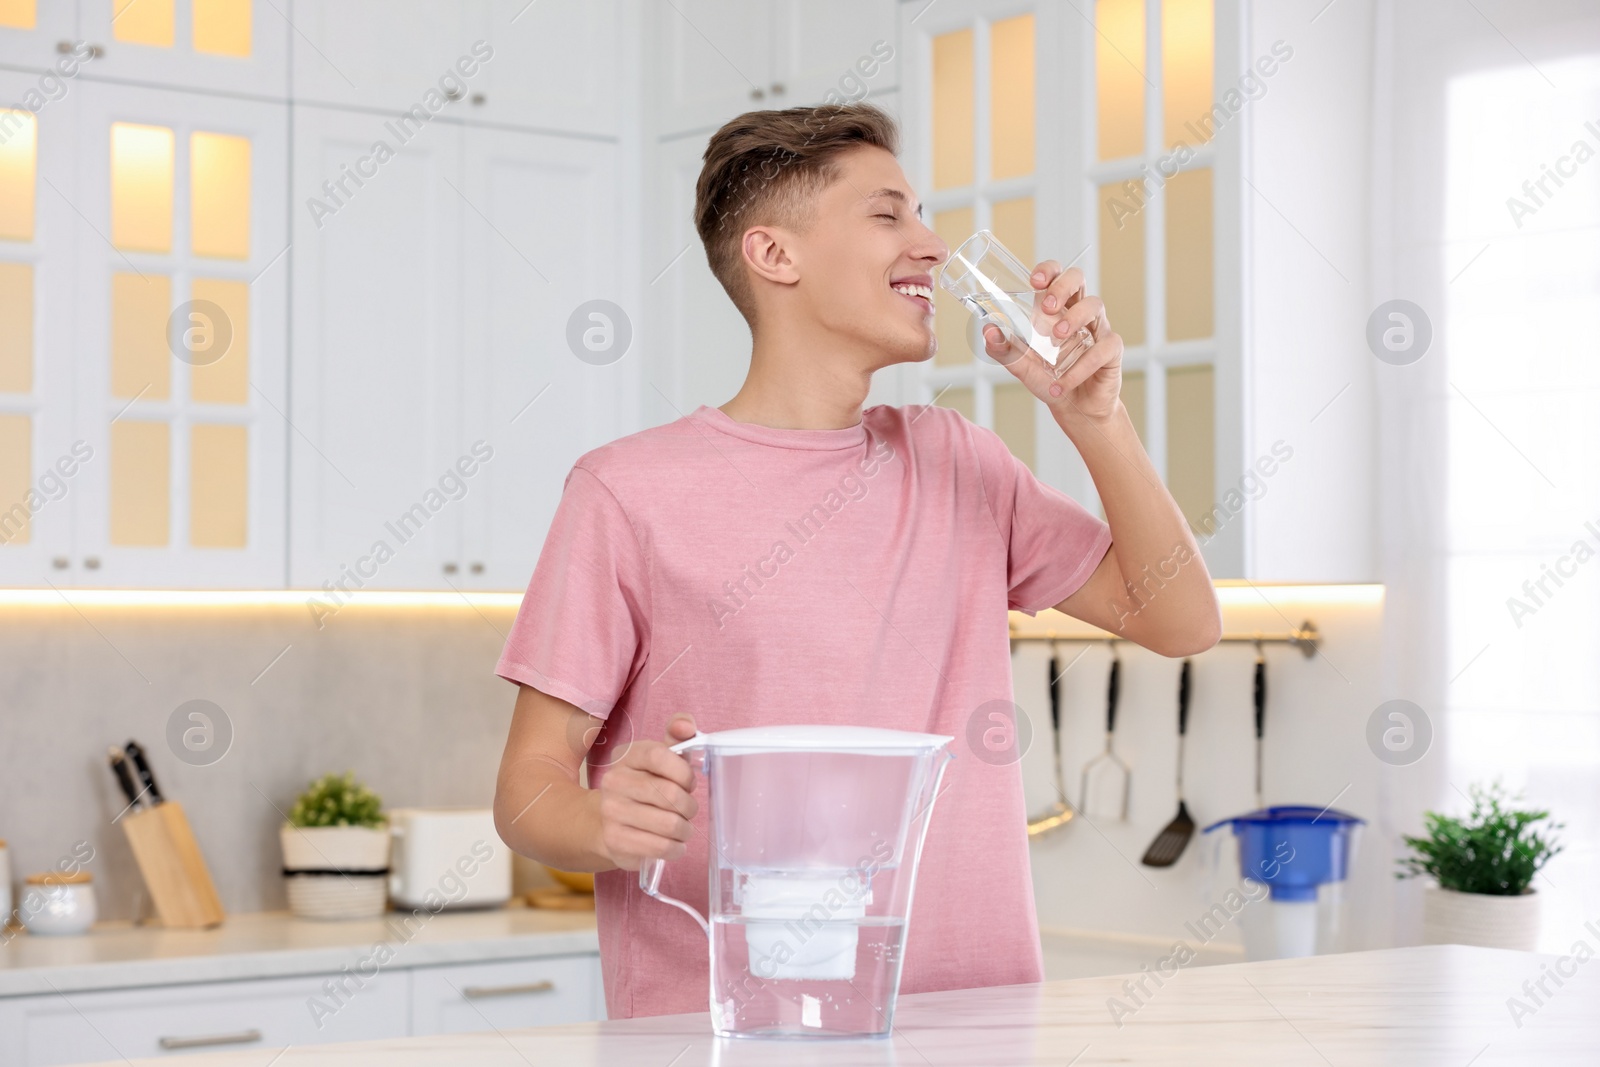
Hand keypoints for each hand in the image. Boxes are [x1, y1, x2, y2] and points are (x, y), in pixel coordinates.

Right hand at [595, 714, 698, 870]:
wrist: (606, 820)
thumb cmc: (645, 785)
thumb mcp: (661, 757)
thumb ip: (678, 735)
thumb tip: (687, 726)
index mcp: (628, 756)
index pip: (659, 755)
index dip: (683, 772)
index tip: (689, 783)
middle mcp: (614, 781)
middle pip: (669, 794)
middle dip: (689, 806)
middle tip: (688, 811)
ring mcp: (612, 811)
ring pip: (669, 824)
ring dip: (685, 829)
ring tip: (682, 828)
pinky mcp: (615, 840)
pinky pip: (660, 847)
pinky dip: (676, 848)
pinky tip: (674, 844)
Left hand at [981, 261, 1122, 422]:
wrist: (1074, 408)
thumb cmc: (1049, 378)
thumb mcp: (1021, 365)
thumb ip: (1003, 348)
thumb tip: (988, 331)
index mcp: (1055, 309)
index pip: (1055, 275)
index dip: (1048, 270)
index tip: (1034, 282)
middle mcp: (1077, 312)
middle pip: (1078, 278)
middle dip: (1062, 286)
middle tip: (1047, 308)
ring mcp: (1097, 328)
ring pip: (1094, 305)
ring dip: (1074, 318)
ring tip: (1056, 339)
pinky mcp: (1111, 350)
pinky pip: (1103, 348)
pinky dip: (1081, 366)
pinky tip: (1062, 382)